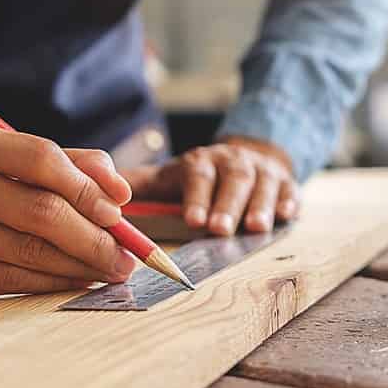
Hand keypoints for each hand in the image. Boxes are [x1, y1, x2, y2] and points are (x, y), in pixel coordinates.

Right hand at [0, 121, 136, 305]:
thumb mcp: (7, 161)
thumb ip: (69, 164)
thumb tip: (120, 191)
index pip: (42, 158)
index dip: (88, 186)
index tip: (120, 209)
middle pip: (41, 211)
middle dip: (95, 236)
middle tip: (127, 253)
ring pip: (29, 250)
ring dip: (80, 264)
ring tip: (110, 269)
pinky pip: (8, 280)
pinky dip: (52, 282)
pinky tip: (77, 281)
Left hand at [124, 137, 298, 235]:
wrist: (246, 158)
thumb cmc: (200, 177)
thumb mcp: (170, 177)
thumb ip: (139, 186)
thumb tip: (97, 193)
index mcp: (202, 162)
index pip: (198, 175)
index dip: (197, 197)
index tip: (193, 220)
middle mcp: (234, 162)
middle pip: (233, 180)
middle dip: (227, 205)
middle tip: (219, 230)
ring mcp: (262, 172)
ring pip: (263, 185)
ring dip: (259, 206)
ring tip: (255, 228)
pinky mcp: (285, 183)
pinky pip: (290, 190)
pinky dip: (289, 202)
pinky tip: (287, 215)